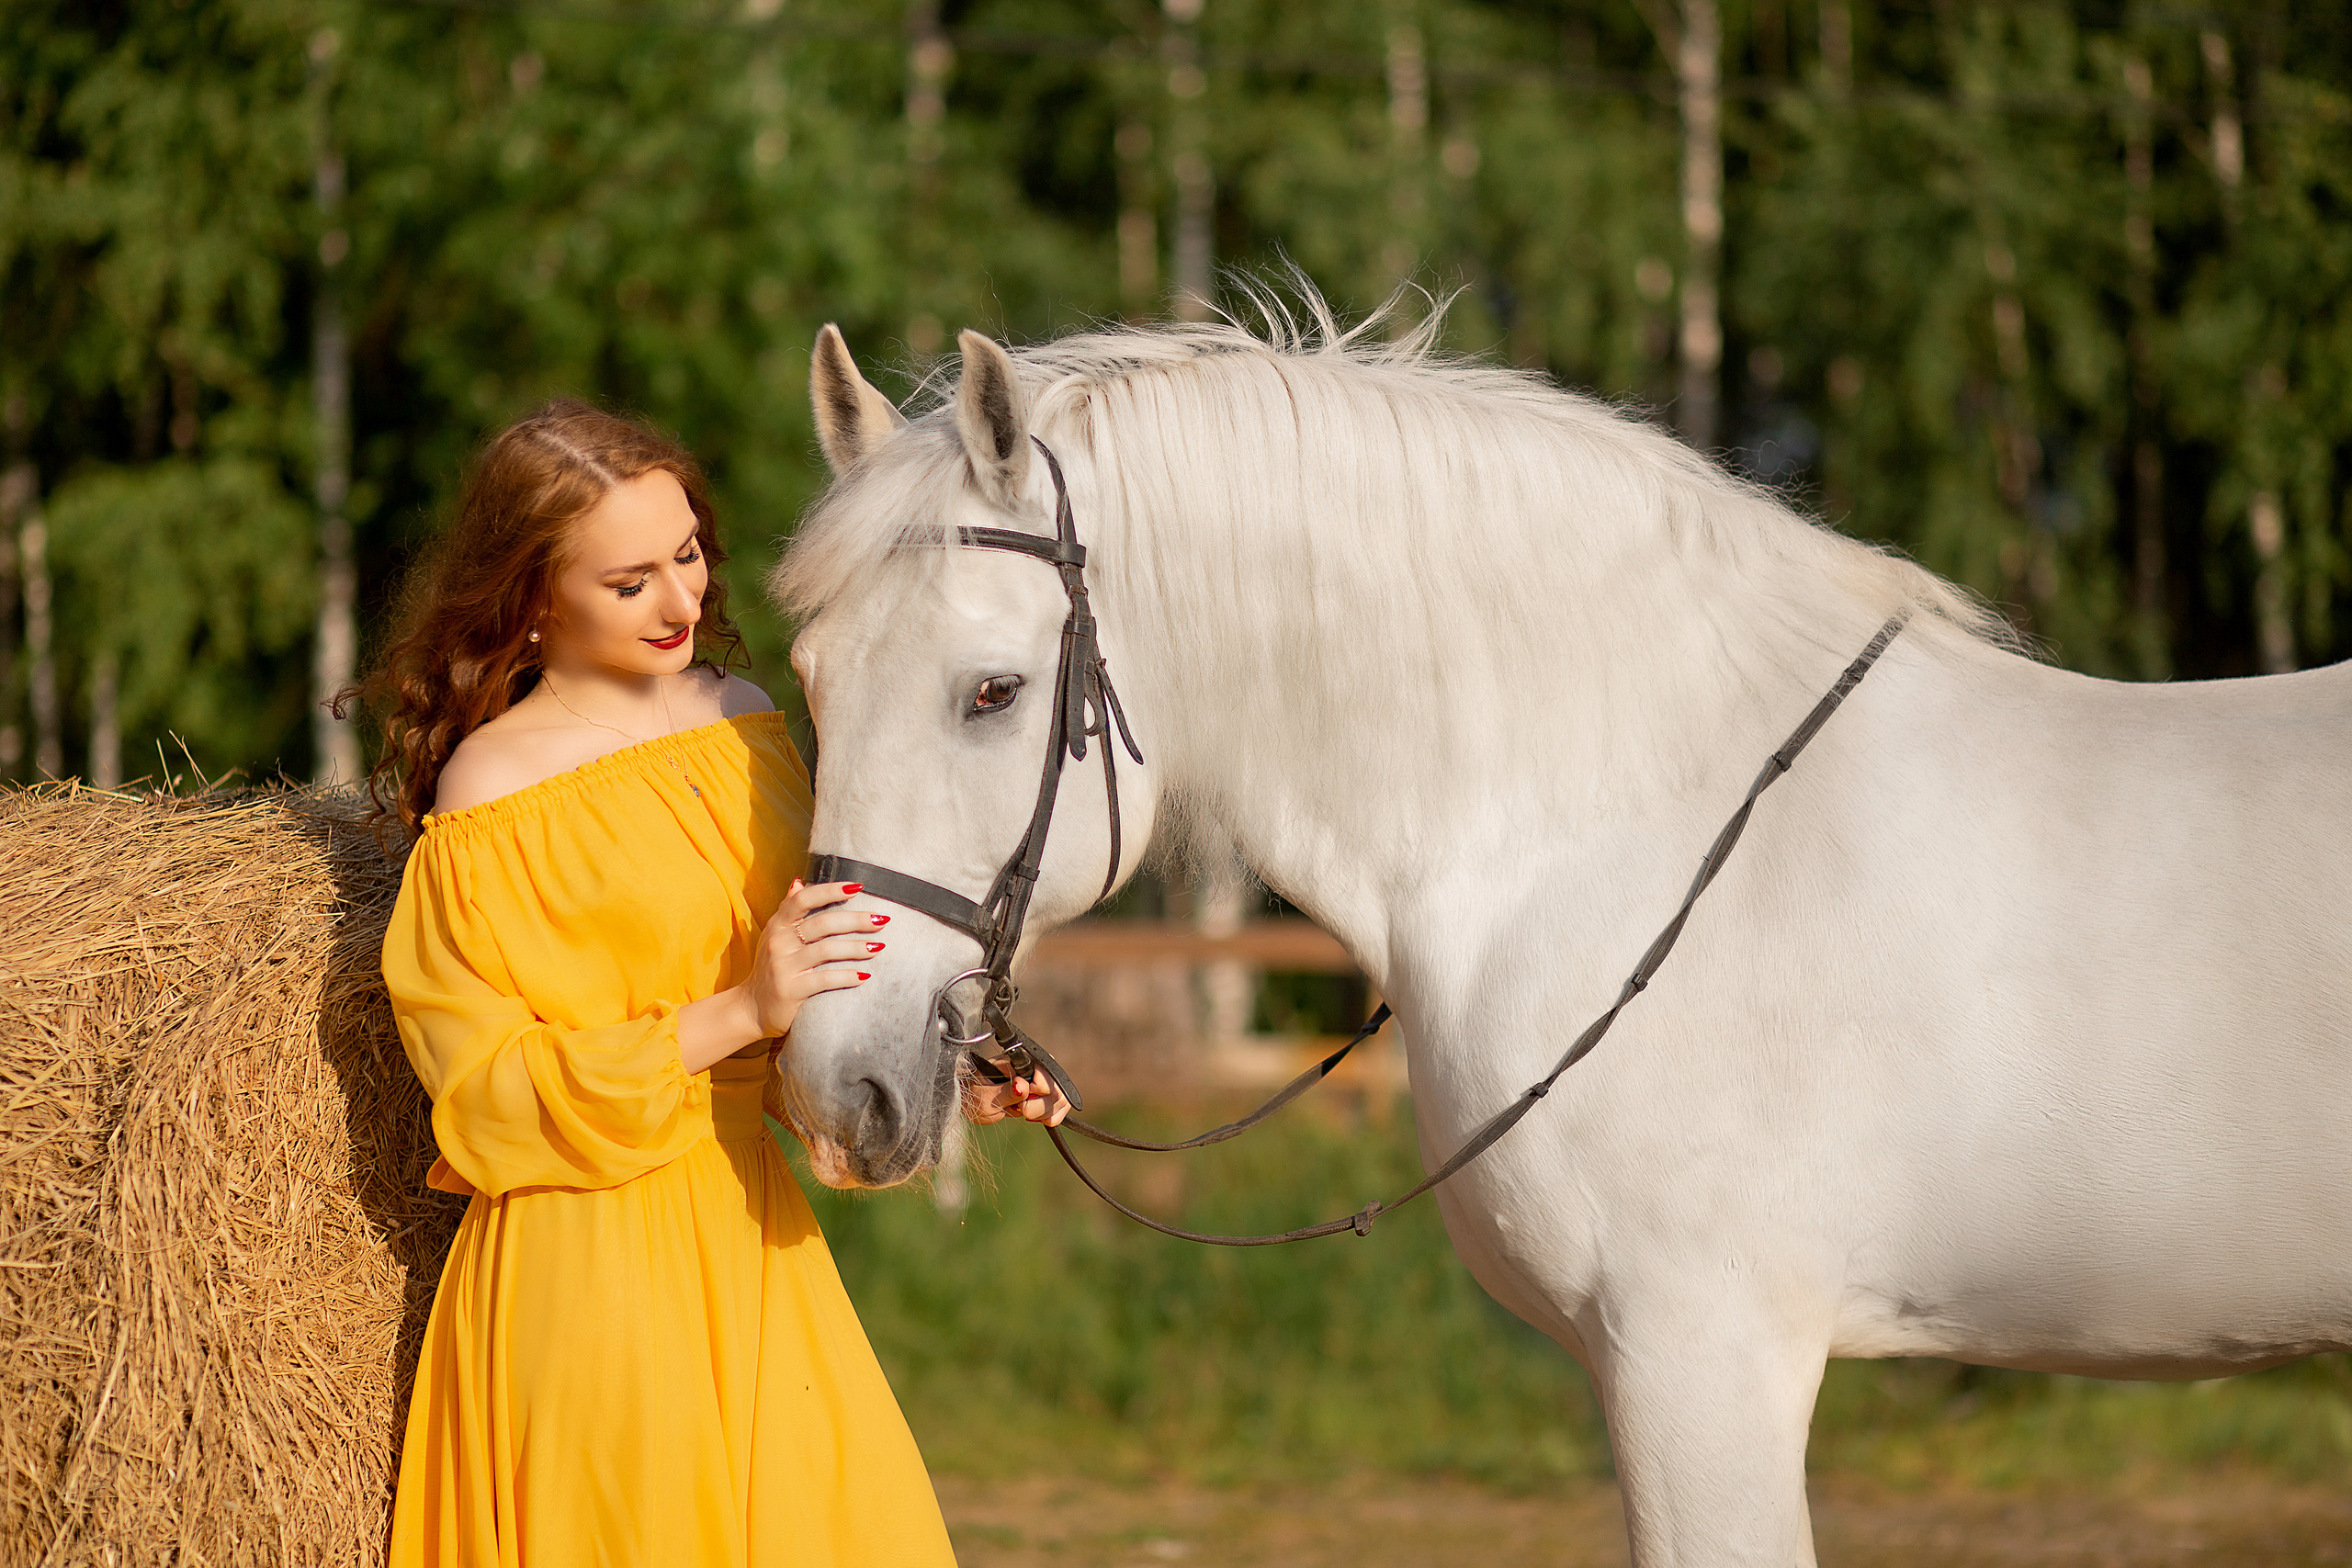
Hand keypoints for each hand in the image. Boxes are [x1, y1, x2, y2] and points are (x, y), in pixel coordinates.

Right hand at [745, 879, 887, 1041]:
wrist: (752, 1008)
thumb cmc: (772, 967)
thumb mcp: (775, 935)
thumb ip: (788, 909)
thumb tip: (799, 881)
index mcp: (778, 924)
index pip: (804, 899)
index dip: (831, 890)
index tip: (858, 887)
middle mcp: (779, 942)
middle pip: (822, 923)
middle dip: (856, 920)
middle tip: (882, 919)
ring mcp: (783, 966)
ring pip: (827, 950)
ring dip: (857, 948)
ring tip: (879, 947)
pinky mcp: (790, 990)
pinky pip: (824, 980)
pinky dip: (847, 977)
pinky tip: (865, 976)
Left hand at [962, 1066, 1070, 1127]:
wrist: (971, 1100)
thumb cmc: (973, 1094)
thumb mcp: (984, 1097)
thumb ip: (1005, 1092)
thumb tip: (1023, 1086)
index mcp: (1018, 1059)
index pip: (1045, 1072)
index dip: (1036, 1090)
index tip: (1019, 1101)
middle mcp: (1035, 1066)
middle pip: (1057, 1089)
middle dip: (1039, 1106)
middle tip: (1019, 1108)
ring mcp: (1043, 1079)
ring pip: (1062, 1099)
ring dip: (1043, 1113)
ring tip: (1022, 1111)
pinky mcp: (1046, 1093)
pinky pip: (1061, 1108)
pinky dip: (1048, 1118)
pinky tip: (1031, 1116)